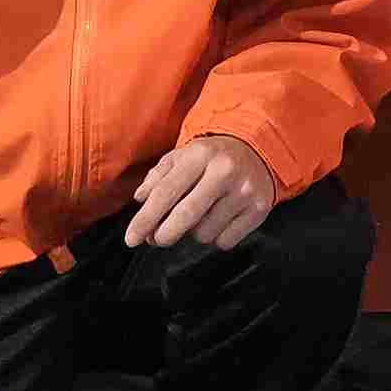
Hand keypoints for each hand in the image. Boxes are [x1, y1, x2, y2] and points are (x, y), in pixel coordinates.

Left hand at [125, 134, 279, 251]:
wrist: (256, 150)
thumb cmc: (211, 157)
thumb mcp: (182, 156)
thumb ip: (158, 177)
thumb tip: (141, 199)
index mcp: (199, 154)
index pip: (166, 192)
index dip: (145, 219)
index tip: (131, 239)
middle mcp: (224, 171)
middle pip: (186, 215)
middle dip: (164, 234)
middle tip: (155, 239)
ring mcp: (244, 191)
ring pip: (205, 233)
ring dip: (192, 233)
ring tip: (198, 217)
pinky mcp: (259, 209)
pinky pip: (225, 241)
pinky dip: (215, 238)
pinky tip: (218, 221)